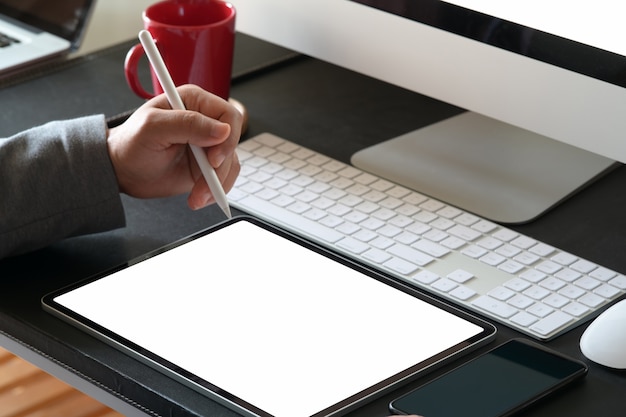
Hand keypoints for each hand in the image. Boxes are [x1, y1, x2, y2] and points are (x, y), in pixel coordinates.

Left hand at [107, 84, 241, 209]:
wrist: (123, 171)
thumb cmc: (130, 143)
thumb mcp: (152, 128)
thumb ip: (187, 124)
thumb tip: (222, 130)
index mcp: (194, 102)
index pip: (228, 115)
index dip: (226, 138)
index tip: (213, 159)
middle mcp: (205, 121)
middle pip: (232, 142)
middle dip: (221, 168)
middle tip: (203, 184)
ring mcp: (208, 145)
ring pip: (231, 163)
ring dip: (217, 184)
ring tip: (197, 196)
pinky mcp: (208, 166)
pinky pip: (226, 177)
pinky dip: (216, 191)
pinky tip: (199, 197)